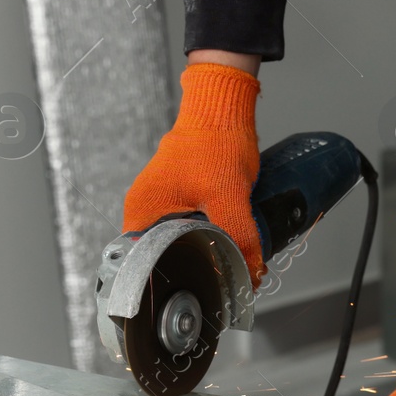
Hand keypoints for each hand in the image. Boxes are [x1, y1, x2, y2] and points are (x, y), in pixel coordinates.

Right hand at [123, 62, 265, 284]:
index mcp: (142, 213)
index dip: (173, 280)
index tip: (198, 291)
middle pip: (165, 254)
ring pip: (179, 239)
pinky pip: (188, 224)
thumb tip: (252, 275)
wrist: (221, 104)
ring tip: (225, 262)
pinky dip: (207, 233)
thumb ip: (240, 239)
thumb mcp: (229, 199)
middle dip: (194, 267)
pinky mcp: (177, 193)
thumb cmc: (215, 142)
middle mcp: (144, 208)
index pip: (145, 264)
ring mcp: (160, 199)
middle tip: (219, 279)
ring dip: (203, 250)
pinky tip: (226, 239)